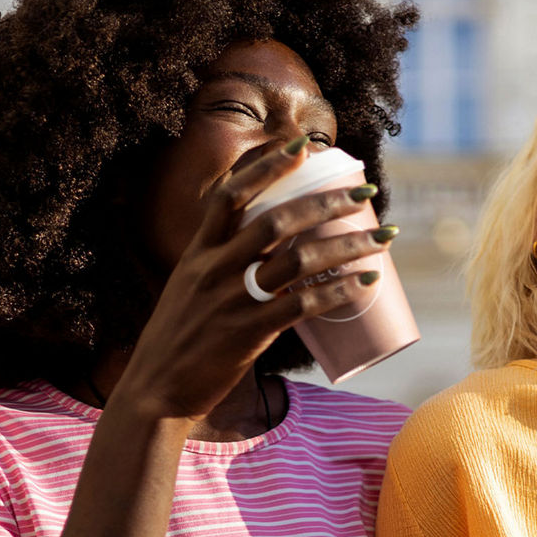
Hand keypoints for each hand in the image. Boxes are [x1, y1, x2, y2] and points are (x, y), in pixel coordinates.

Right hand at [113, 138, 393, 423]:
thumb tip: (271, 259)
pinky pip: (303, 304)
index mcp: (197, 252)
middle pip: (278, 219)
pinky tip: (366, 282)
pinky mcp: (248, 332)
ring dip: (347, 244)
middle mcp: (214, 268)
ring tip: (382, 236)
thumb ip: (223, 270)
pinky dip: (339, 290)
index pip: (231, 193)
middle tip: (366, 190)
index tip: (304, 144)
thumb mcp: (190, 291)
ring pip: (299, 259)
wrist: (154, 392)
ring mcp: (232, 300)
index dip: (268, 165)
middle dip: (328, 201)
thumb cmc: (177, 342)